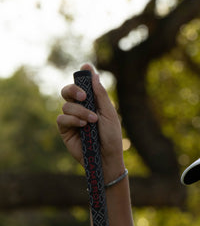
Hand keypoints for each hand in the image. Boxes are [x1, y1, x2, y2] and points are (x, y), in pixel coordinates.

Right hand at [57, 64, 124, 181]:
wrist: (107, 158)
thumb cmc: (111, 137)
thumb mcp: (109, 114)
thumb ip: (100, 95)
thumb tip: (93, 74)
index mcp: (92, 102)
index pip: (83, 85)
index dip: (82, 75)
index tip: (85, 67)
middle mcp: (80, 108)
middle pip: (68, 91)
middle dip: (73, 90)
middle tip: (84, 96)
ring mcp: (72, 119)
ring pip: (66, 106)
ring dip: (80, 111)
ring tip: (92, 121)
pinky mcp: (65, 130)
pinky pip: (61, 119)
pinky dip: (72, 120)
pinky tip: (83, 126)